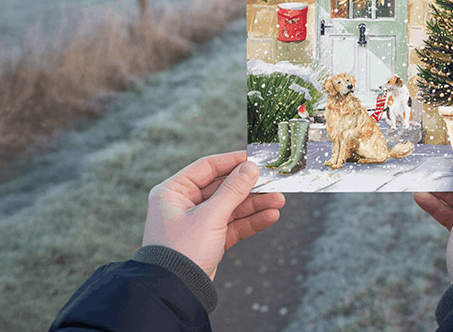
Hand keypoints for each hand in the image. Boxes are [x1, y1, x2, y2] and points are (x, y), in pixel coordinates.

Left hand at [142, 151, 284, 279]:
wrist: (176, 292)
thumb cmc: (182, 251)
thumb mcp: (210, 216)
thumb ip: (233, 190)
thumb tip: (250, 167)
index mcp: (173, 191)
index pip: (207, 167)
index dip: (232, 162)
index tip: (255, 159)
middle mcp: (183, 204)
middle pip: (223, 188)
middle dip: (250, 188)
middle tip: (274, 182)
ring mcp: (197, 222)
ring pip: (231, 207)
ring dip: (255, 205)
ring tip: (279, 201)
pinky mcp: (209, 239)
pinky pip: (233, 225)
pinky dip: (251, 222)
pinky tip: (270, 217)